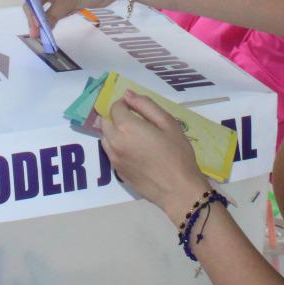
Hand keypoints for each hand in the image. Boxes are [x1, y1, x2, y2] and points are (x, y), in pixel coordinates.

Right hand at [38, 0, 122, 25]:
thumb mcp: (68, 1)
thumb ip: (51, 15)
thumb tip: (40, 30)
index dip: (31, 10)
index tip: (34, 26)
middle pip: (37, 2)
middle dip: (39, 18)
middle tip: (37, 35)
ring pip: (47, 7)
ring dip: (50, 17)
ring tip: (49, 30)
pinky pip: (57, 9)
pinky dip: (60, 15)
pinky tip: (65, 17)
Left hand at [101, 90, 207, 215]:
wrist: (178, 189)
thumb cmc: (177, 154)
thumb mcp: (168, 123)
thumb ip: (146, 106)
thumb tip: (128, 94)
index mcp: (126, 127)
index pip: (115, 107)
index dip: (125, 104)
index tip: (136, 108)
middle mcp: (115, 141)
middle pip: (106, 122)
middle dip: (117, 117)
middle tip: (136, 121)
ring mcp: (114, 158)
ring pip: (105, 138)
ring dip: (114, 132)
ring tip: (134, 137)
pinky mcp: (118, 172)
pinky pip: (110, 152)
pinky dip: (117, 146)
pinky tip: (134, 152)